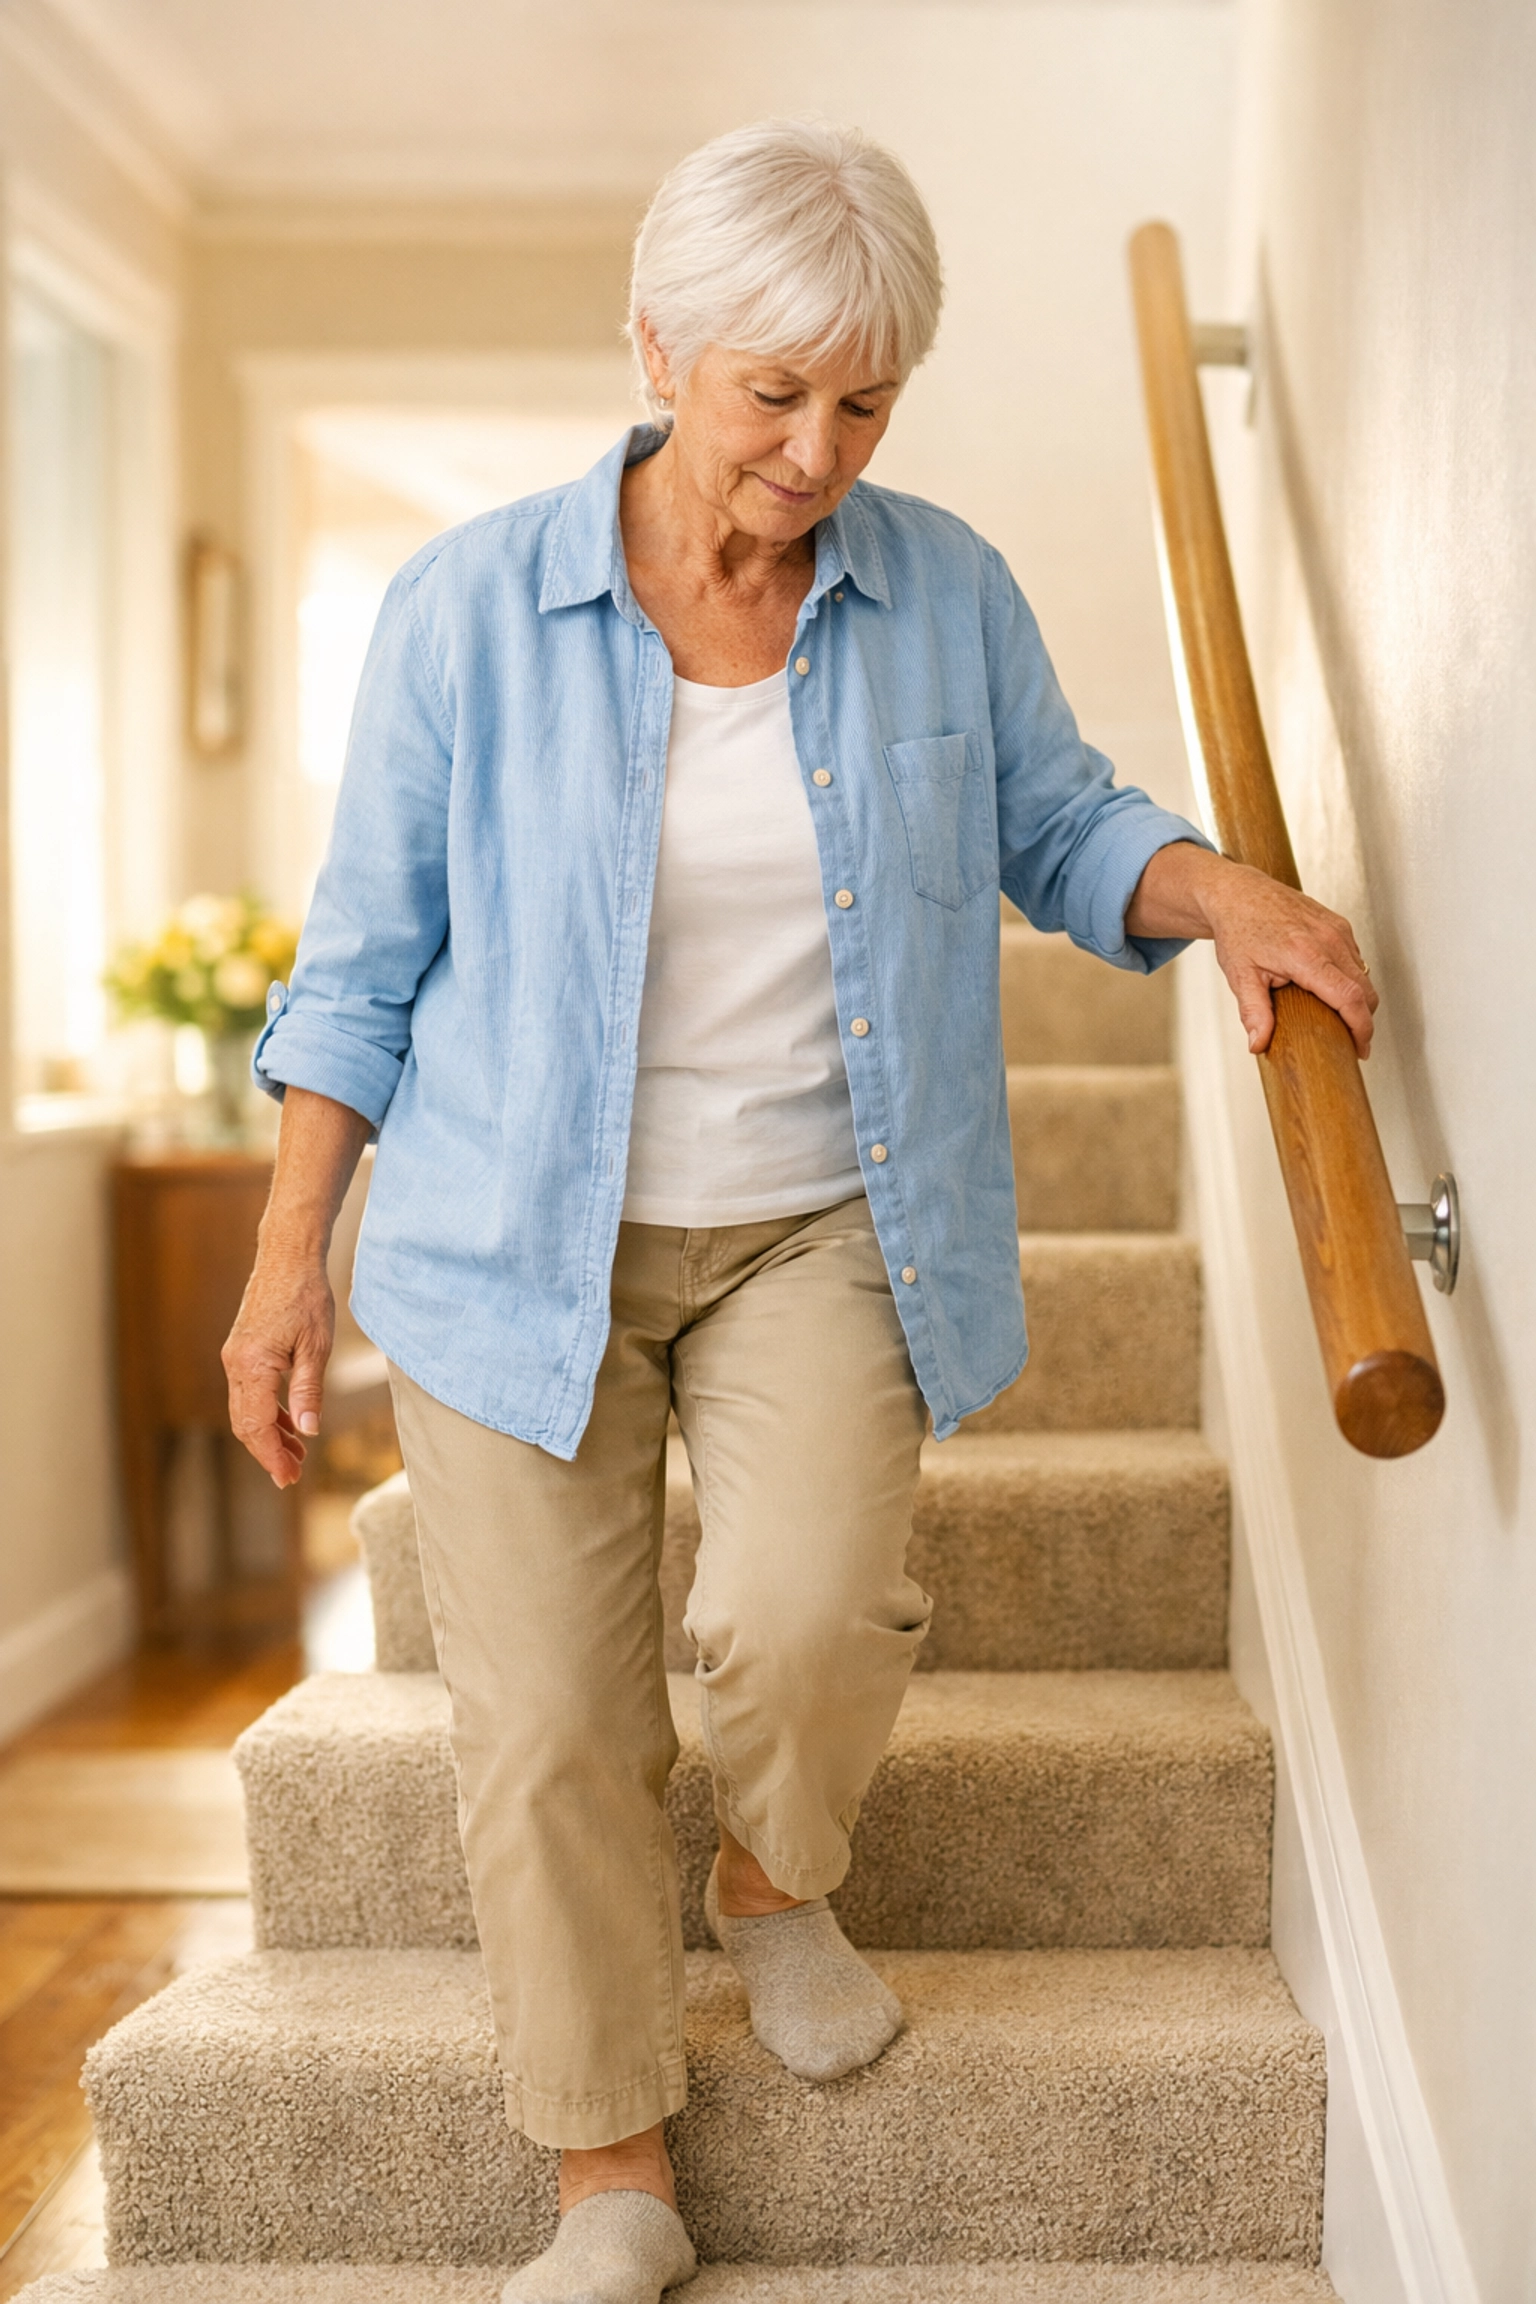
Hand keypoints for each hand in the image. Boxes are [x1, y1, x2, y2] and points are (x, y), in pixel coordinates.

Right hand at [223, 1249, 335, 1488]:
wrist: (288, 1257)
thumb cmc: (307, 1296)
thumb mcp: (317, 1347)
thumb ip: (309, 1391)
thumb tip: (309, 1432)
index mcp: (252, 1365)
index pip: (257, 1425)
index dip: (272, 1456)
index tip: (289, 1478)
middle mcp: (236, 1364)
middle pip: (245, 1423)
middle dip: (268, 1452)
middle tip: (293, 1475)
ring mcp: (235, 1357)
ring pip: (246, 1410)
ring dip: (269, 1435)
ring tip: (297, 1455)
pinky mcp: (242, 1351)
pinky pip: (250, 1393)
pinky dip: (268, 1412)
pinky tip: (291, 1424)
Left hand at [1126, 843, 1377, 1057]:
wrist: (1237, 893)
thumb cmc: (1238, 929)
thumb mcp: (1240, 975)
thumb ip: (1254, 1012)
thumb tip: (1258, 1044)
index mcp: (1306, 954)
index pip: (1349, 997)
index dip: (1361, 1028)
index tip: (1360, 1049)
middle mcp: (1328, 939)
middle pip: (1366, 989)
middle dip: (1365, 1020)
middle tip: (1354, 1044)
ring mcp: (1337, 929)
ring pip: (1365, 974)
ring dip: (1360, 1000)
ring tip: (1344, 1022)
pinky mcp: (1339, 924)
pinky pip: (1357, 958)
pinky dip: (1354, 979)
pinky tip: (1336, 992)